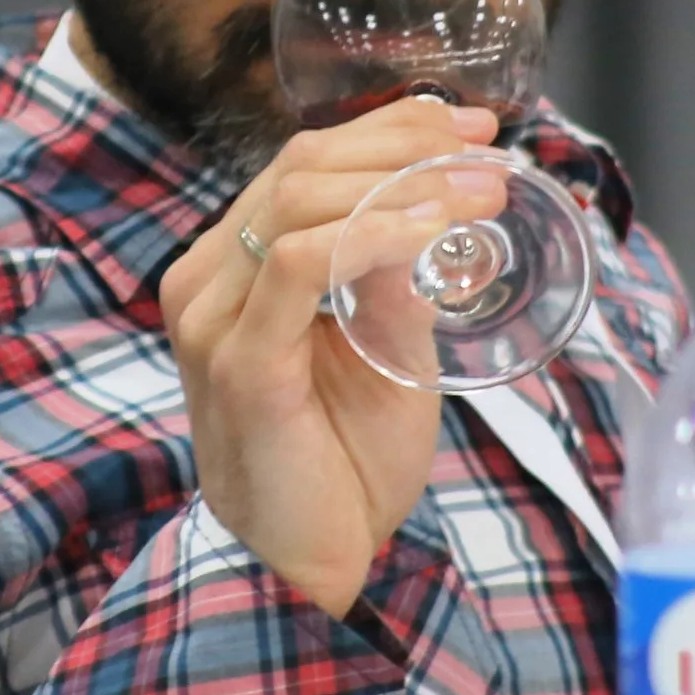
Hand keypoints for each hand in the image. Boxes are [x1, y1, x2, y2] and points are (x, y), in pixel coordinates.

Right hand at [160, 97, 503, 615]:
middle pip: (300, 164)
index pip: (303, 162)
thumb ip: (396, 278)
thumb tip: (444, 203)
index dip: (388, 129)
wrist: (307, 568)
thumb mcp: (388, 349)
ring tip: (478, 187)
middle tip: (486, 146)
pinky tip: (432, 228)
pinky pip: (298, 263)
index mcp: (235, 268)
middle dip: (401, 141)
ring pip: (295, 199)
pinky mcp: (238, 360)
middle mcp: (208, 279)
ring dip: (399, 181)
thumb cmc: (344, 464)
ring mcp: (213, 317)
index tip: (470, 126)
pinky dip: (372, 232)